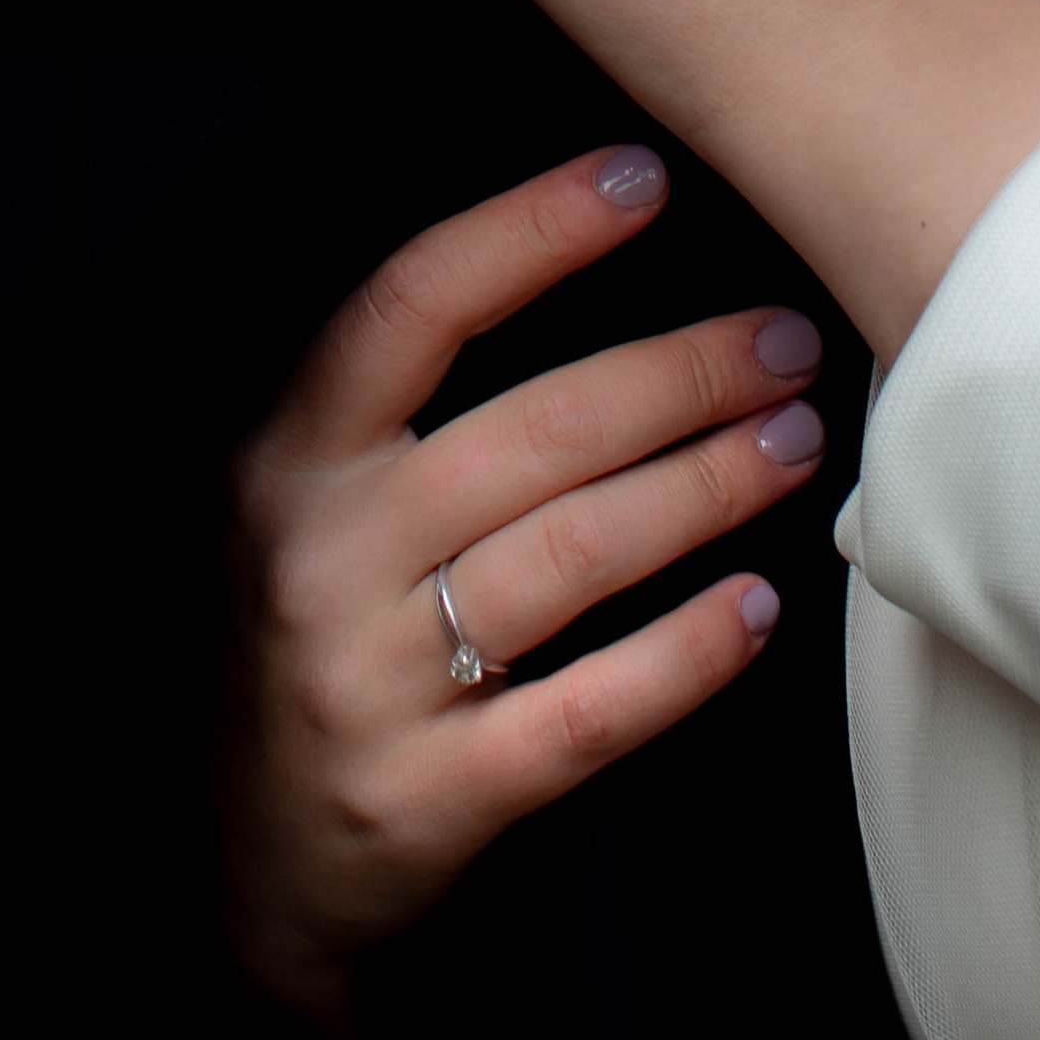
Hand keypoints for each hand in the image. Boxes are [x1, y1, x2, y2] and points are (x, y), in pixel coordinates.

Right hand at [219, 144, 825, 1039]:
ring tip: (795, 443)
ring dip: (704, 488)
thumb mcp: (312, 503)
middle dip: (680, 373)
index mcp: (291, 458)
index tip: (642, 177)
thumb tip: (583, 275)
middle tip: (786, 340)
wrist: (245, 862)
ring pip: (572, 556)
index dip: (529, 232)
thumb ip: (410, 410)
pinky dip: (682, 657)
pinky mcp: (430, 796)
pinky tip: (755, 608)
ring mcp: (372, 680)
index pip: (411, 306)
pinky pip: (583, 713)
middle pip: (531, 432)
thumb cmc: (315, 636)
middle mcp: (323, 554)